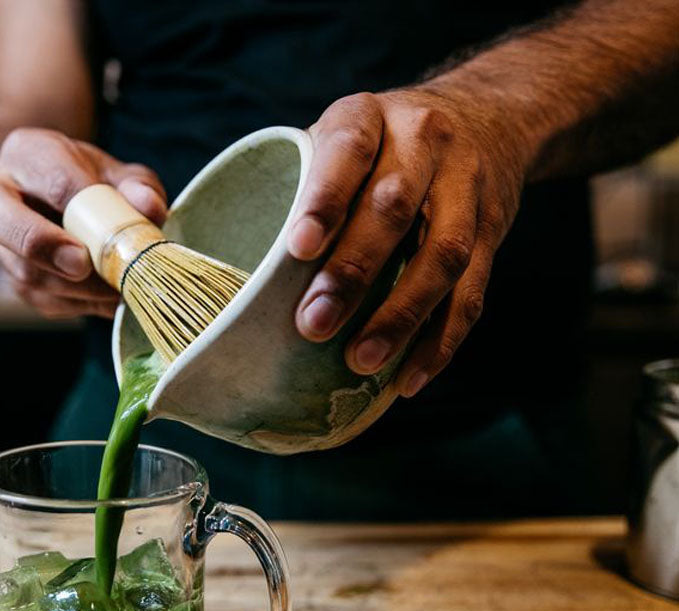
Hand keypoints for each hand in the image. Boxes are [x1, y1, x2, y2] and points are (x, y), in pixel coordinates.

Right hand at [0, 129, 166, 318]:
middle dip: (42, 243)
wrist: (72, 205)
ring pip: (25, 271)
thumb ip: (139, 188)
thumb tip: (149, 208)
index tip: (108, 229)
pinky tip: (109, 296)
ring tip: (120, 286)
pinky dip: (83, 303)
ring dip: (78, 287)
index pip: (49, 178)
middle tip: (82, 265)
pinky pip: (45, 300)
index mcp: (27, 153)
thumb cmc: (97, 185)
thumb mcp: (124, 176)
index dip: (80, 205)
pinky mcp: (13, 281)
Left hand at [290, 88, 528, 396]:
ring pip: (441, 255)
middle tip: (313, 324)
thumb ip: (298, 185)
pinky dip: (441, 340)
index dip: (324, 200)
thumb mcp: (339, 137)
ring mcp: (466, 186)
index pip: (347, 152)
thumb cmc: (379, 146)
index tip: (297, 249)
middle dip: (353, 272)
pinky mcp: (492, 231)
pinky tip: (409, 378)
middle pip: (392, 209)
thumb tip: (236, 271)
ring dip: (400, 315)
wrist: (486, 115)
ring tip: (361, 361)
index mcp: (371, 117)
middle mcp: (425, 142)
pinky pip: (472, 292)